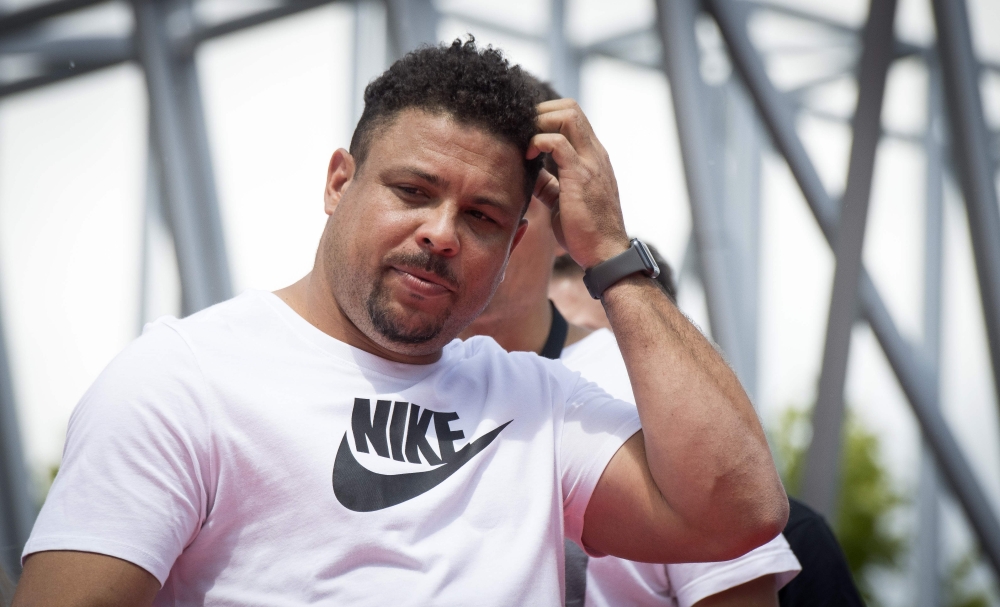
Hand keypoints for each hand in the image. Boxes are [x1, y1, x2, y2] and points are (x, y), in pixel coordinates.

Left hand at [528, 99, 628, 268]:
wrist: (605, 253)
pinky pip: (557, 142)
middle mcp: (594, 154)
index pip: (573, 117)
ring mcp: (590, 162)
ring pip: (567, 115)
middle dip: (540, 111)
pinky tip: (527, 156)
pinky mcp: (580, 175)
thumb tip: (529, 173)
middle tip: (521, 133)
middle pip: (570, 107)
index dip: (546, 116)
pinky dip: (538, 141)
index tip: (526, 133)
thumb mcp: (563, 201)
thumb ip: (549, 183)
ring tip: (524, 142)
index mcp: (592, 157)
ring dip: (539, 122)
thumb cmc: (584, 232)